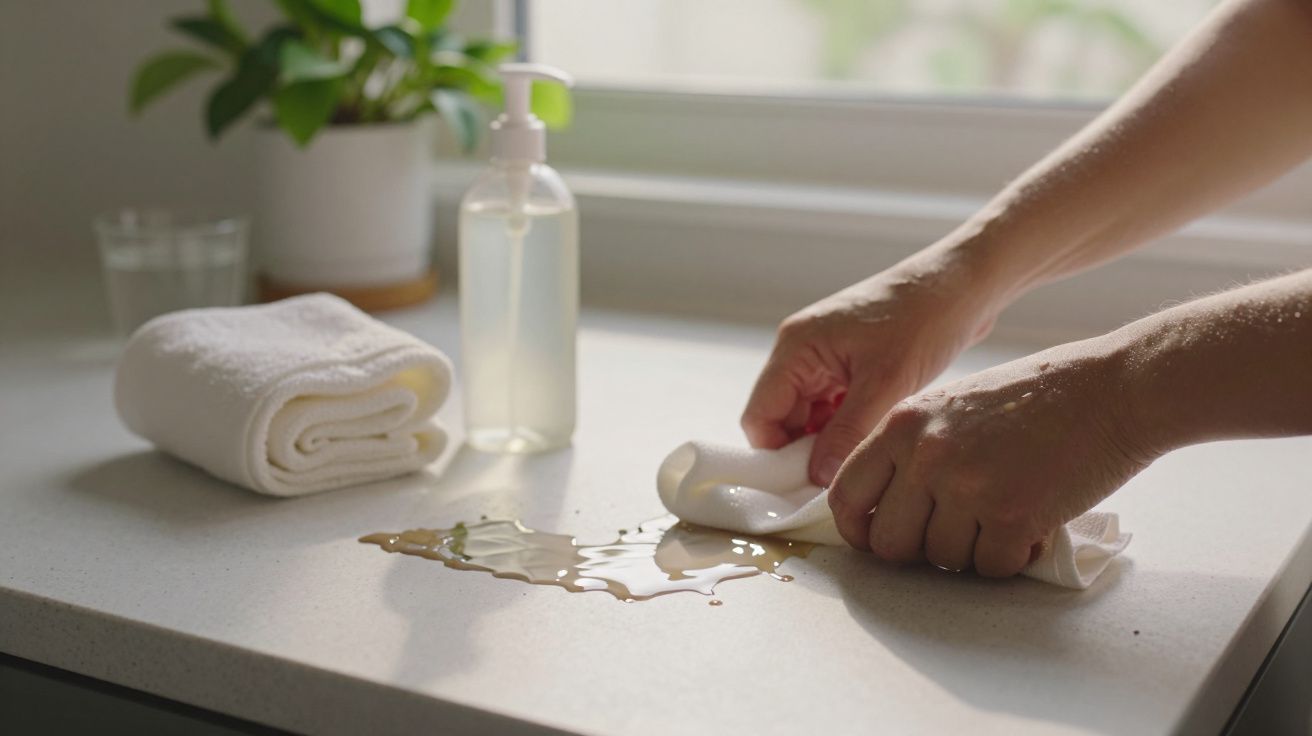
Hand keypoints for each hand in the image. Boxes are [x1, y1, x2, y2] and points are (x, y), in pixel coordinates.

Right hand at [742, 248, 1002, 486]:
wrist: (966, 284)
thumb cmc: (925, 318)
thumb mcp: (885, 383)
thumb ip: (846, 433)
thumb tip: (817, 479)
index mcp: (796, 348)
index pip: (760, 416)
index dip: (776, 455)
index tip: (807, 486)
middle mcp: (802, 352)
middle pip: (782, 419)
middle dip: (806, 452)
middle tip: (840, 479)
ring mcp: (826, 358)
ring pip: (810, 417)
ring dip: (830, 441)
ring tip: (862, 457)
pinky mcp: (851, 364)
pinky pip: (834, 408)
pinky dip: (847, 427)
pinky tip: (873, 438)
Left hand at [827, 340, 1155, 575]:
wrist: (1114, 390)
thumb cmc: (1039, 397)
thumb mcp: (953, 406)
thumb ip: (914, 450)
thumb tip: (886, 508)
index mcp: (904, 424)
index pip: (846, 493)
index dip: (857, 530)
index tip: (875, 541)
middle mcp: (926, 454)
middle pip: (889, 543)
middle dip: (918, 552)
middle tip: (954, 536)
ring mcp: (967, 485)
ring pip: (941, 560)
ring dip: (971, 551)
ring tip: (1003, 516)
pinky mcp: (1012, 515)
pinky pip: (990, 568)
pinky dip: (1010, 558)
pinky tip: (1030, 526)